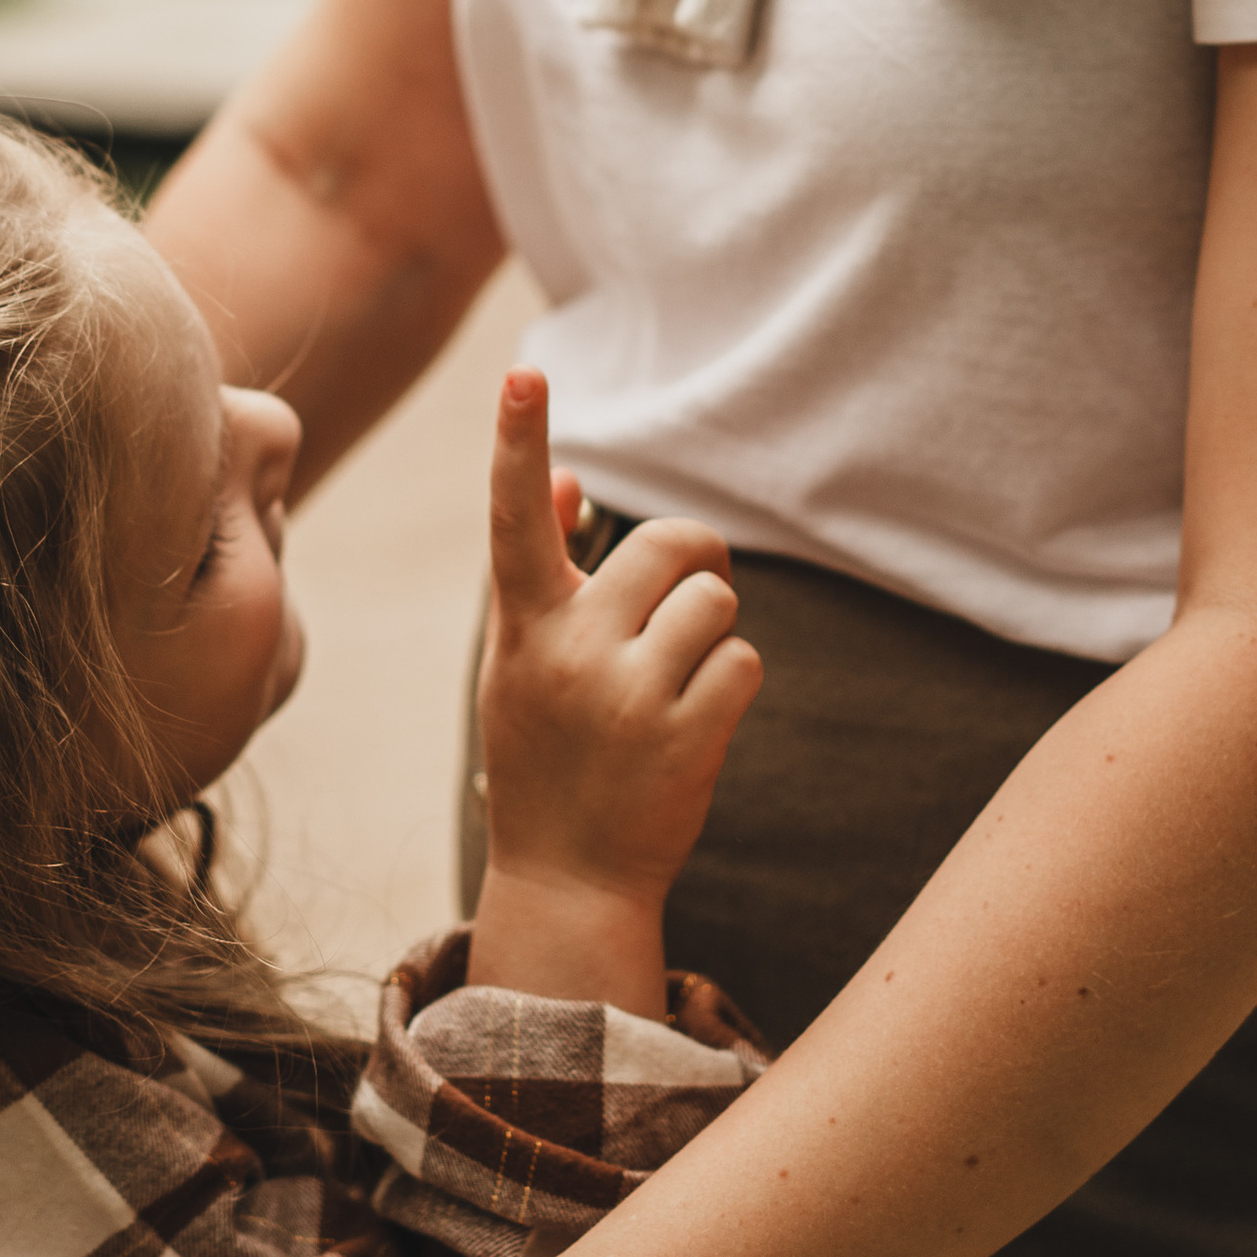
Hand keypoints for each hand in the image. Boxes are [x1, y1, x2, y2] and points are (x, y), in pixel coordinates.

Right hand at [467, 371, 758, 1011]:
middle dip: (695, 564)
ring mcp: (626, 695)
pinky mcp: (684, 736)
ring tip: (676, 684)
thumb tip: (562, 480)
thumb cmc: (545, 753)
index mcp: (524, 626)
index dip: (519, 441)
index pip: (513, 517)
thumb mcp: (521, 663)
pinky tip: (695, 725)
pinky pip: (743, 660)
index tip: (522, 374)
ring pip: (716, 600)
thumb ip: (542, 574)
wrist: (568, 881)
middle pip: (670, 545)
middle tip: (681, 604)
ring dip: (714, 632)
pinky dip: (731, 684)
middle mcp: (569, 650)